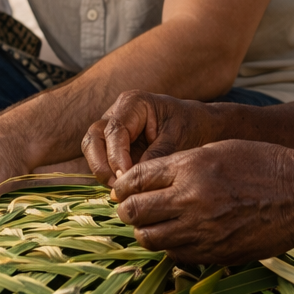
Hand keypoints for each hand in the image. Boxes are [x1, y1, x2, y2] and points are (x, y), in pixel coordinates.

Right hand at [82, 91, 220, 184]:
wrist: (200, 126)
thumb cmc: (191, 127)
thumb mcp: (178, 140)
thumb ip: (155, 156)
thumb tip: (133, 180)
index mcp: (133, 103)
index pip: (115, 130)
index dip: (116, 157)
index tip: (125, 178)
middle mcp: (117, 113)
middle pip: (94, 137)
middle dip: (101, 164)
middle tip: (117, 187)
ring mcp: (113, 129)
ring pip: (92, 149)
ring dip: (101, 171)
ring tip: (119, 190)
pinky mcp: (114, 146)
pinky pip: (101, 160)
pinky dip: (108, 175)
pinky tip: (122, 189)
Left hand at [112, 141, 293, 264]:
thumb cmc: (261, 164)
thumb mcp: (216, 149)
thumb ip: (178, 165)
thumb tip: (141, 181)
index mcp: (190, 168)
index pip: (135, 180)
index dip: (122, 186)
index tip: (121, 190)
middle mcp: (191, 200)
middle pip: (134, 212)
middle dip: (127, 210)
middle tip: (131, 208)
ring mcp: (203, 231)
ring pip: (150, 239)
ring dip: (146, 230)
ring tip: (154, 223)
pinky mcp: (216, 254)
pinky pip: (176, 255)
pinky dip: (170, 246)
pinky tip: (179, 235)